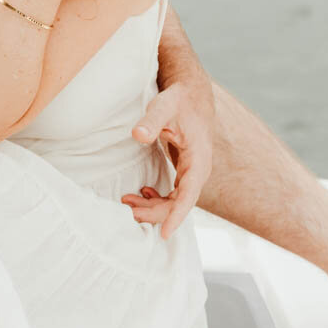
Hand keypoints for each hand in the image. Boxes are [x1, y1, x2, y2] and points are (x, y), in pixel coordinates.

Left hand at [121, 76, 213, 238]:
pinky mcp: (186, 172)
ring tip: (128, 202)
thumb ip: (151, 121)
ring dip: (154, 207)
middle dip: (155, 212)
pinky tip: (142, 194)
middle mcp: (199, 170)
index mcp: (198, 159)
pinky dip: (158, 199)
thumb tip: (138, 135)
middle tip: (128, 210)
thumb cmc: (179, 100)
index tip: (165, 234)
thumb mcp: (164, 106)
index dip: (177, 215)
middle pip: (180, 203)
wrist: (192, 94)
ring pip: (177, 201)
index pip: (189, 194)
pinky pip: (175, 195)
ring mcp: (194, 172)